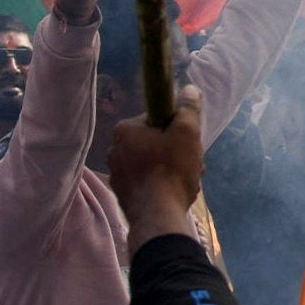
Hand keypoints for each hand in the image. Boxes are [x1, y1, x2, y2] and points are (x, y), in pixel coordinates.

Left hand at [107, 103, 209, 243]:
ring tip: (186, 182)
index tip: (187, 143)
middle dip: (174, 152)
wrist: (158, 215)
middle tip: (191, 163)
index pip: (155, 121)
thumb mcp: (187, 133)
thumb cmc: (171, 169)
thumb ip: (188, 109)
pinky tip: (173, 194)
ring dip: (170, 169)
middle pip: (153, 143)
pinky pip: (145, 182)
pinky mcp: (122, 194)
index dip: (175, 130)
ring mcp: (116, 174)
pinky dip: (160, 185)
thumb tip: (189, 89)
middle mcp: (114, 149)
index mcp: (125, 130)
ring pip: (150, 163)